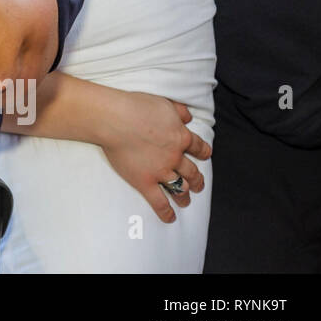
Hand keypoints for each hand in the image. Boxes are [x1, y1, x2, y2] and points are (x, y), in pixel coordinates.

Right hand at [98, 90, 211, 222]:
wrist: (115, 119)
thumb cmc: (136, 107)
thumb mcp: (163, 103)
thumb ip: (178, 111)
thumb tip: (188, 117)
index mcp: (181, 137)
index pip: (198, 147)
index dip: (203, 152)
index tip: (205, 155)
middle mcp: (175, 156)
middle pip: (191, 171)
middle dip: (197, 179)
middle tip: (198, 184)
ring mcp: (161, 171)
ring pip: (179, 187)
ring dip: (185, 195)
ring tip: (185, 201)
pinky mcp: (145, 181)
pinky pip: (159, 201)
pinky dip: (166, 211)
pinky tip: (170, 217)